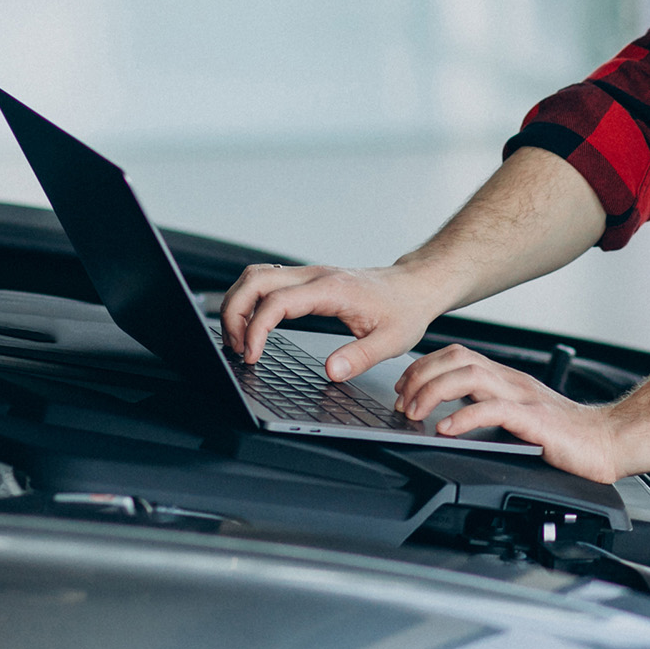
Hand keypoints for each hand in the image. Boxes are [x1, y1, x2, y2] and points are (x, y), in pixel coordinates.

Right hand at [220, 263, 444, 380]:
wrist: (415, 286)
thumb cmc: (404, 310)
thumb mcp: (391, 341)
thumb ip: (360, 357)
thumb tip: (331, 373)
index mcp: (331, 290)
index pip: (277, 301)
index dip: (257, 329)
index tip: (252, 356)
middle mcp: (315, 277)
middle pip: (255, 280)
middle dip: (234, 313)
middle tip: (236, 349)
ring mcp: (309, 275)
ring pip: (257, 276)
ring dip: (239, 304)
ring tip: (239, 340)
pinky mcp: (308, 281)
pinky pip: (268, 282)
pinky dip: (251, 301)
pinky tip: (252, 327)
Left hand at [394, 345, 623, 483]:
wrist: (609, 441)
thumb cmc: (566, 435)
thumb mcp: (518, 416)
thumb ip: (489, 410)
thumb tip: (447, 418)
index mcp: (506, 378)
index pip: (456, 355)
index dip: (423, 366)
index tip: (403, 387)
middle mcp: (511, 381)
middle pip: (456, 357)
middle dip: (420, 375)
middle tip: (403, 401)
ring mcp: (523, 397)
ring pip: (469, 375)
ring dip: (433, 392)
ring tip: (416, 413)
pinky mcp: (534, 419)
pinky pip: (492, 409)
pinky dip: (463, 417)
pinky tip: (446, 429)